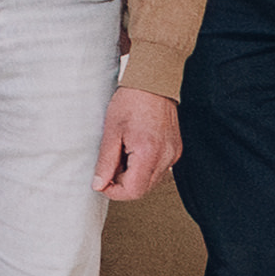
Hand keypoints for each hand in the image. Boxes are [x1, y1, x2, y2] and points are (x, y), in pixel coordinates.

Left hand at [95, 85, 180, 200]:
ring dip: (133, 175)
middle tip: (110, 164)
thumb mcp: (111, 132)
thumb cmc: (131, 102)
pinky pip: (158, 169)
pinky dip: (143, 166)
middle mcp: (166, 157)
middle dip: (123, 183)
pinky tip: (134, 149)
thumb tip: (99, 184)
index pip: (134, 191)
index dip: (114, 191)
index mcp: (149, 153)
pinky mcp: (176, 150)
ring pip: (151, 181)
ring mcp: (174, 154)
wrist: (152, 84)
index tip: (102, 182)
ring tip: (122, 152)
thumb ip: (105, 162)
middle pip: (143, 189)